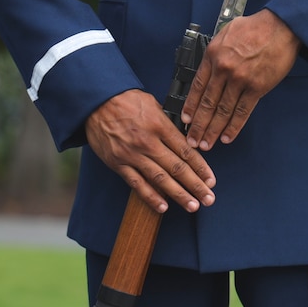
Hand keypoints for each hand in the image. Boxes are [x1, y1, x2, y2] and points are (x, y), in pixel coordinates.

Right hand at [85, 89, 215, 213]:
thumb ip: (169, 124)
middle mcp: (148, 142)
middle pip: (177, 168)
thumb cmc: (125, 100)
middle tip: (209, 198)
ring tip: (193, 205)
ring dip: (179, 194)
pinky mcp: (118, 163)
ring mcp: (132, 154)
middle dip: (196, 185)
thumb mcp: (153, 104)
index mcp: (160, 125)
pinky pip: (137, 184)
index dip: (201, 168)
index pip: (186, 151)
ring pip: (160, 179)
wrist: (96, 101)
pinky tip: (163, 207)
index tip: (211, 180)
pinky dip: (150, 197)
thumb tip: (186, 139)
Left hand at [181, 9, 300, 150]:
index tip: (186, 119)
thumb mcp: (226, 33)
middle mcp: (224, 70)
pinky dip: (233, 126)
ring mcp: (240, 80)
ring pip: (223, 111)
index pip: (197, 87)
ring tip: (207, 143)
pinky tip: (227, 137)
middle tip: (193, 140)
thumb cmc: (255, 27)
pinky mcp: (257, 88)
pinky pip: (242, 112)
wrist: (281, 26)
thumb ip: (215, 52)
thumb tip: (208, 68)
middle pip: (207, 103)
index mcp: (213, 56)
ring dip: (213, 130)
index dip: (190, 106)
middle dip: (198, 125)